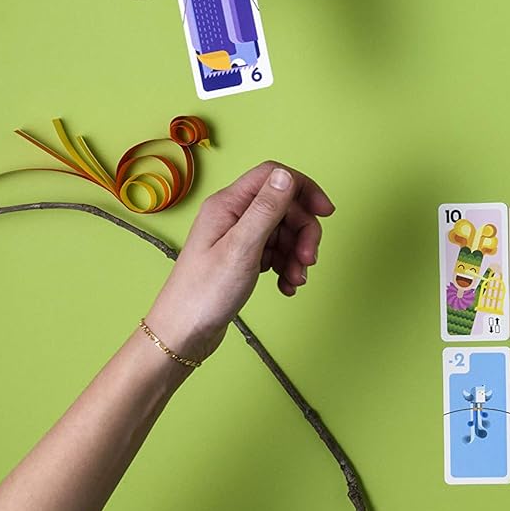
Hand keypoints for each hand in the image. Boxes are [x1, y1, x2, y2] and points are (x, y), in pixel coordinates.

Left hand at [146, 162, 334, 362]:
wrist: (183, 334)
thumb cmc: (204, 294)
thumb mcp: (241, 248)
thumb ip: (266, 209)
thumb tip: (286, 176)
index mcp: (228, 205)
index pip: (273, 176)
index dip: (304, 189)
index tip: (325, 212)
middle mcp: (232, 216)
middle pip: (284, 207)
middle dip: (304, 231)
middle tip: (309, 259)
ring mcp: (237, 237)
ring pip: (283, 231)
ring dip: (297, 253)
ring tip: (296, 279)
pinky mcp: (242, 257)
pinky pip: (276, 252)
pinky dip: (287, 267)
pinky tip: (286, 285)